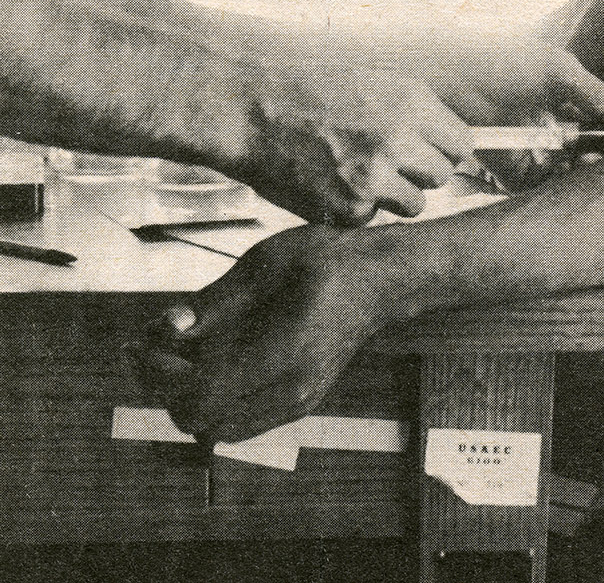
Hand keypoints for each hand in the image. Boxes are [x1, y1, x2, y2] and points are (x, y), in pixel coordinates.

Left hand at [130, 224, 384, 442]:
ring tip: (176, 353)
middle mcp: (289, 391)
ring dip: (188, 397)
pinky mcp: (300, 402)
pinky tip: (210, 362)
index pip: (198, 397)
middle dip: (165, 386)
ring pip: (216, 428)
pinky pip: (239, 421)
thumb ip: (214, 301)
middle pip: (199, 420)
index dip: (158, 375)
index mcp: (281, 353)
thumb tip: (166, 327)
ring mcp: (297, 402)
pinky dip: (214, 401)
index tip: (140, 342)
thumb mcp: (265, 263)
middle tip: (149, 345)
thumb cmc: (324, 259)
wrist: (379, 279)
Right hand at [235, 60, 474, 224]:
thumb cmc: (308, 93)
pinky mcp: (347, 209)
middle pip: (441, 176)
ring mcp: (374, 176)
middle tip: (386, 165)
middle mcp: (399, 138)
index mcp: (411, 101)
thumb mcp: (374, 83)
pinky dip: (352, 210)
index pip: (461, 143)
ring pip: (413, 205)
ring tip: (355, 174)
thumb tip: (448, 143)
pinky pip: (370, 219)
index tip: (427, 155)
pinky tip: (327, 184)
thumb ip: (415, 113)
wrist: (250, 109)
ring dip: (391, 197)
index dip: (442, 150)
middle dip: (418, 174)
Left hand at [413, 38, 603, 193]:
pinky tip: (559, 175)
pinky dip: (552, 188)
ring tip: (583, 163)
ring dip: (580, 174)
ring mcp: (532, 149)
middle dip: (601, 158)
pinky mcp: (509, 169)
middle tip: (600, 155)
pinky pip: (537, 188)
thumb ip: (595, 94)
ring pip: (567, 173)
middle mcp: (552, 126)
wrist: (446, 76)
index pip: (602, 124)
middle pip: (588, 153)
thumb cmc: (499, 60)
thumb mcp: (555, 69)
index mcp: (566, 99)